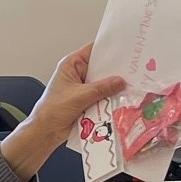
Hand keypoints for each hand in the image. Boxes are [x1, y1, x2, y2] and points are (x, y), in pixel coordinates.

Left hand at [1, 44, 126, 180]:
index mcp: (72, 65)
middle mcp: (79, 74)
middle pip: (101, 68)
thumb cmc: (53, 109)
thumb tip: (120, 81)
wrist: (47, 131)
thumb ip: (101, 88)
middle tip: (133, 71)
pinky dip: (111, 99)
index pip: (93, 50)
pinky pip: (104, 96)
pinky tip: (124, 99)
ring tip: (132, 85)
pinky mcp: (89, 100)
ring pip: (104, 83)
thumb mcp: (79, 96)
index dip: (108, 49)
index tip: (125, 50)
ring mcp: (84, 88)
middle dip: (115, 71)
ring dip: (114, 87)